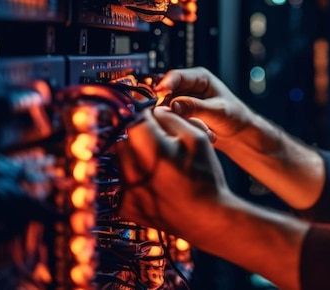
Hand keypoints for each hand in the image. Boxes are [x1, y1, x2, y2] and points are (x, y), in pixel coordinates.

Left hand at [116, 106, 229, 239]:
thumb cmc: (205, 176)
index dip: (145, 115)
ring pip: (121, 161)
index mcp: (152, 150)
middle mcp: (134, 171)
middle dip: (138, 136)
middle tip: (158, 141)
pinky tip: (155, 183)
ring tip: (158, 163)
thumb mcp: (197, 139)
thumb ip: (172, 119)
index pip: (135, 119)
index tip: (153, 117)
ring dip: (135, 156)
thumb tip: (155, 111)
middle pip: (124, 140)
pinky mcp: (126, 207)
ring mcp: (128, 192)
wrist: (207, 219)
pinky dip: (136, 178)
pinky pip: (123, 182)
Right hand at [155, 67, 253, 149]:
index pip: (176, 76)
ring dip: (171, 117)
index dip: (165, 85)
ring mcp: (183, 101)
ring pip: (165, 106)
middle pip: (166, 91)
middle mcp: (189, 87)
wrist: (238, 134)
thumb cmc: (234, 117)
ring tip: (187, 126)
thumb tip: (173, 105)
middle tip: (164, 116)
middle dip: (164, 104)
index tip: (159, 95)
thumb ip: (195, 107)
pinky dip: (174, 125)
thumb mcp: (217, 111)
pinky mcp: (180, 114)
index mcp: (200, 78)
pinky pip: (169, 118)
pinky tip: (187, 131)